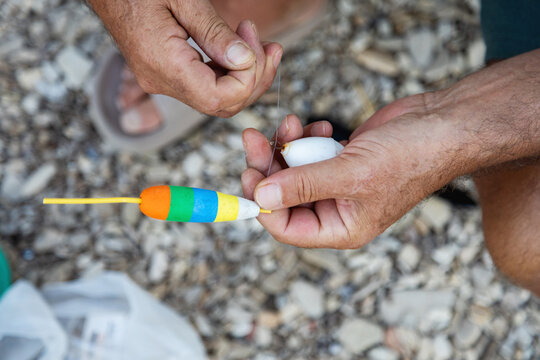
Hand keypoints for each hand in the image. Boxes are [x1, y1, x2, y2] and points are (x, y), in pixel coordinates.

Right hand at [89, 0, 281, 116]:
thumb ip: (214, 32)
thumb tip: (244, 61)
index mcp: (163, 65)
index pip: (218, 98)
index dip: (248, 81)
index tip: (257, 48)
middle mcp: (161, 82)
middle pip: (222, 105)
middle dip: (255, 79)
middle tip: (269, 45)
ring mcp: (163, 82)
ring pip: (218, 99)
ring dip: (247, 75)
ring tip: (261, 42)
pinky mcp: (167, 75)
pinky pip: (207, 85)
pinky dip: (231, 71)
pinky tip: (243, 49)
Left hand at [242, 111, 454, 247]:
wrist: (440, 124)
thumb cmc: (410, 156)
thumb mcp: (352, 174)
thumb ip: (304, 186)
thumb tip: (261, 197)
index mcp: (341, 227)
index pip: (287, 228)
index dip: (263, 205)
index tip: (248, 174)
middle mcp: (336, 209)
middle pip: (283, 195)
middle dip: (266, 167)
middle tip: (254, 140)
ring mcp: (336, 181)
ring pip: (292, 170)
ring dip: (285, 146)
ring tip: (290, 124)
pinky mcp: (338, 158)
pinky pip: (307, 151)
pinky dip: (304, 137)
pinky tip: (316, 127)